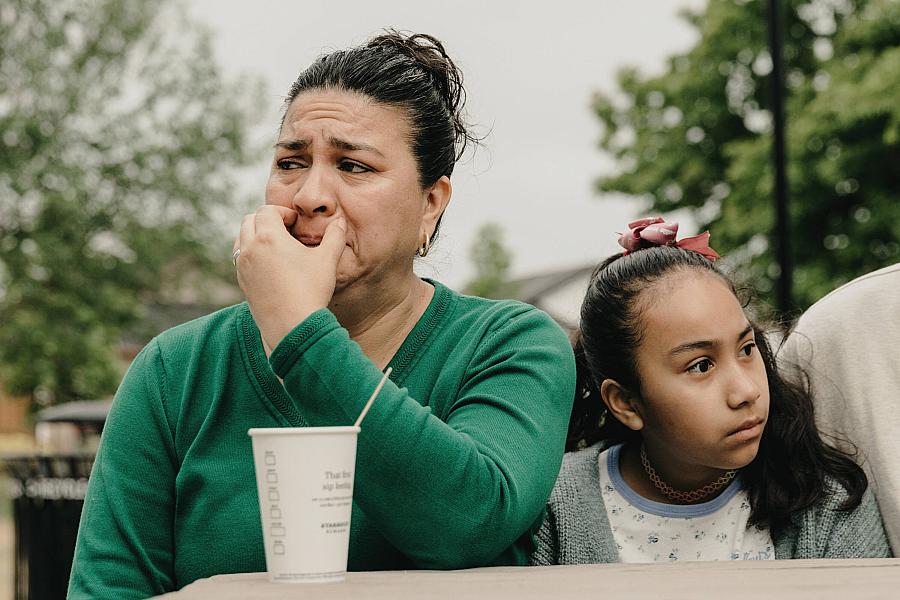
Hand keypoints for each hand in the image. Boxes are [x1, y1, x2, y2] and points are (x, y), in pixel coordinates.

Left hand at [234, 205, 346, 355]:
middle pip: (249, 220)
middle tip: (285, 230)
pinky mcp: (242, 282)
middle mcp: (250, 248)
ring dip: (255, 235)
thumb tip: (340, 221)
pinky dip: (251, 252)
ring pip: (241, 238)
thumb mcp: (327, 260)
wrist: (293, 327)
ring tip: (275, 245)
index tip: (296, 222)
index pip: (267, 211)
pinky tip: (269, 264)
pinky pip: (240, 257)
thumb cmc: (311, 291)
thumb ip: (335, 236)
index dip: (283, 212)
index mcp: (268, 237)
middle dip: (266, 220)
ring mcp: (243, 266)